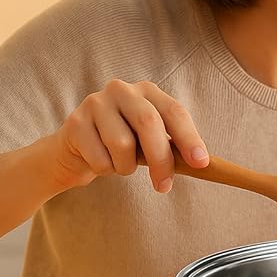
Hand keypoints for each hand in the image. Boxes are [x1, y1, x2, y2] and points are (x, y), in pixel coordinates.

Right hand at [44, 79, 208, 192]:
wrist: (76, 149)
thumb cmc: (122, 145)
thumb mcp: (150, 141)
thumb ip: (172, 147)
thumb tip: (201, 164)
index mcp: (147, 91)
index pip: (175, 112)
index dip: (189, 137)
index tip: (201, 163)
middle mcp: (122, 90)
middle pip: (149, 124)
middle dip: (161, 159)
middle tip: (164, 186)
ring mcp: (95, 103)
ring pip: (122, 145)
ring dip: (126, 167)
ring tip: (120, 164)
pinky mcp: (74, 122)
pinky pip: (100, 159)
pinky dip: (105, 169)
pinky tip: (100, 161)